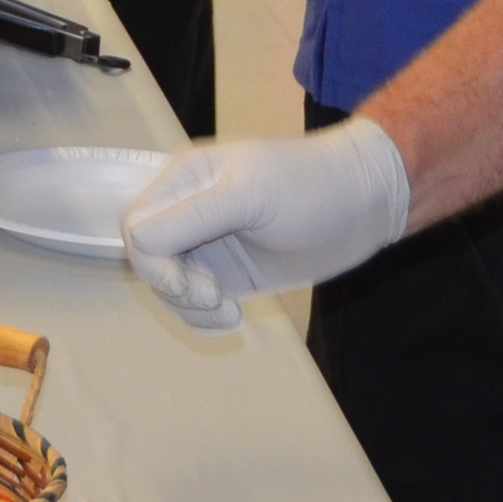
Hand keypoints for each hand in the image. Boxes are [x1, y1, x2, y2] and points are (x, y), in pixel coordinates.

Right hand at [120, 116, 408, 331]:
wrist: (365, 203)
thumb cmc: (310, 187)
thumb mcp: (251, 195)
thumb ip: (193, 215)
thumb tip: (139, 240)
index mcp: (185, 180)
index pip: (137, 227)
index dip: (153, 263)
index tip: (192, 285)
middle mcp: (188, 211)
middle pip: (146, 261)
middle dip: (174, 289)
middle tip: (216, 298)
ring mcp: (207, 245)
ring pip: (167, 288)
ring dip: (191, 310)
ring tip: (232, 313)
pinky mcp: (227, 274)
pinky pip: (194, 305)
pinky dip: (204, 320)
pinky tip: (235, 319)